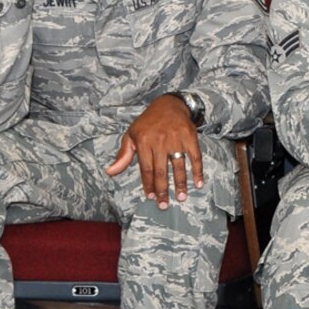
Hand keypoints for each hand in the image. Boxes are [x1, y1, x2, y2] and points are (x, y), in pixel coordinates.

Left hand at [106, 94, 203, 209]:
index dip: (148, 184)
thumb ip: (123, 155)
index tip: (150, 197)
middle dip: (163, 189)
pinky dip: (197, 171)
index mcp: (144, 141)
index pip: (146, 168)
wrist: (169, 104)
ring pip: (178, 165)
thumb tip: (110, 172)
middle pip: (161, 170)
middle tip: (164, 204)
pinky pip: (195, 156)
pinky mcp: (190, 136)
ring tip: (181, 197)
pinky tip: (198, 183)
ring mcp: (176, 138)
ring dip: (180, 183)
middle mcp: (160, 141)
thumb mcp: (131, 135)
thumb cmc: (148, 123)